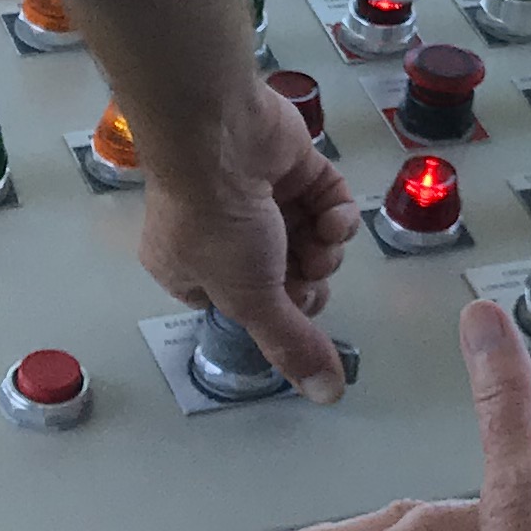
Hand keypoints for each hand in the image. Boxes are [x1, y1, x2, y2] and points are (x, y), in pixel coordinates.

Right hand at [140, 79, 359, 402]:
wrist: (219, 136)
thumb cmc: (216, 222)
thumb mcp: (251, 297)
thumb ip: (291, 345)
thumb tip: (326, 395)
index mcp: (193, 268)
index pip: (250, 303)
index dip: (281, 306)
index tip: (290, 299)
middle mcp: (224, 233)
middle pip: (287, 272)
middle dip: (307, 275)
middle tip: (306, 269)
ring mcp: (260, 195)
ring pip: (310, 238)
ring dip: (326, 246)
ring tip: (321, 238)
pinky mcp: (292, 165)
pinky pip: (326, 199)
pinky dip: (337, 213)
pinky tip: (332, 215)